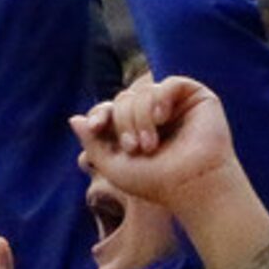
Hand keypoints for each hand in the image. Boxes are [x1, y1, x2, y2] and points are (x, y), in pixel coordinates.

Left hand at [70, 72, 244, 225]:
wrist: (190, 184)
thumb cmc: (154, 181)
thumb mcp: (112, 166)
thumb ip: (92, 143)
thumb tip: (73, 118)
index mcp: (134, 129)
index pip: (110, 110)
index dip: (100, 114)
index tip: (97, 126)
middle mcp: (153, 115)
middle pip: (124, 100)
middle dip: (123, 122)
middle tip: (134, 148)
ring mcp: (174, 105)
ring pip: (144, 92)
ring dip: (141, 118)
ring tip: (150, 145)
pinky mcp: (195, 97)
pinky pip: (169, 83)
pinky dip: (161, 98)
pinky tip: (162, 118)